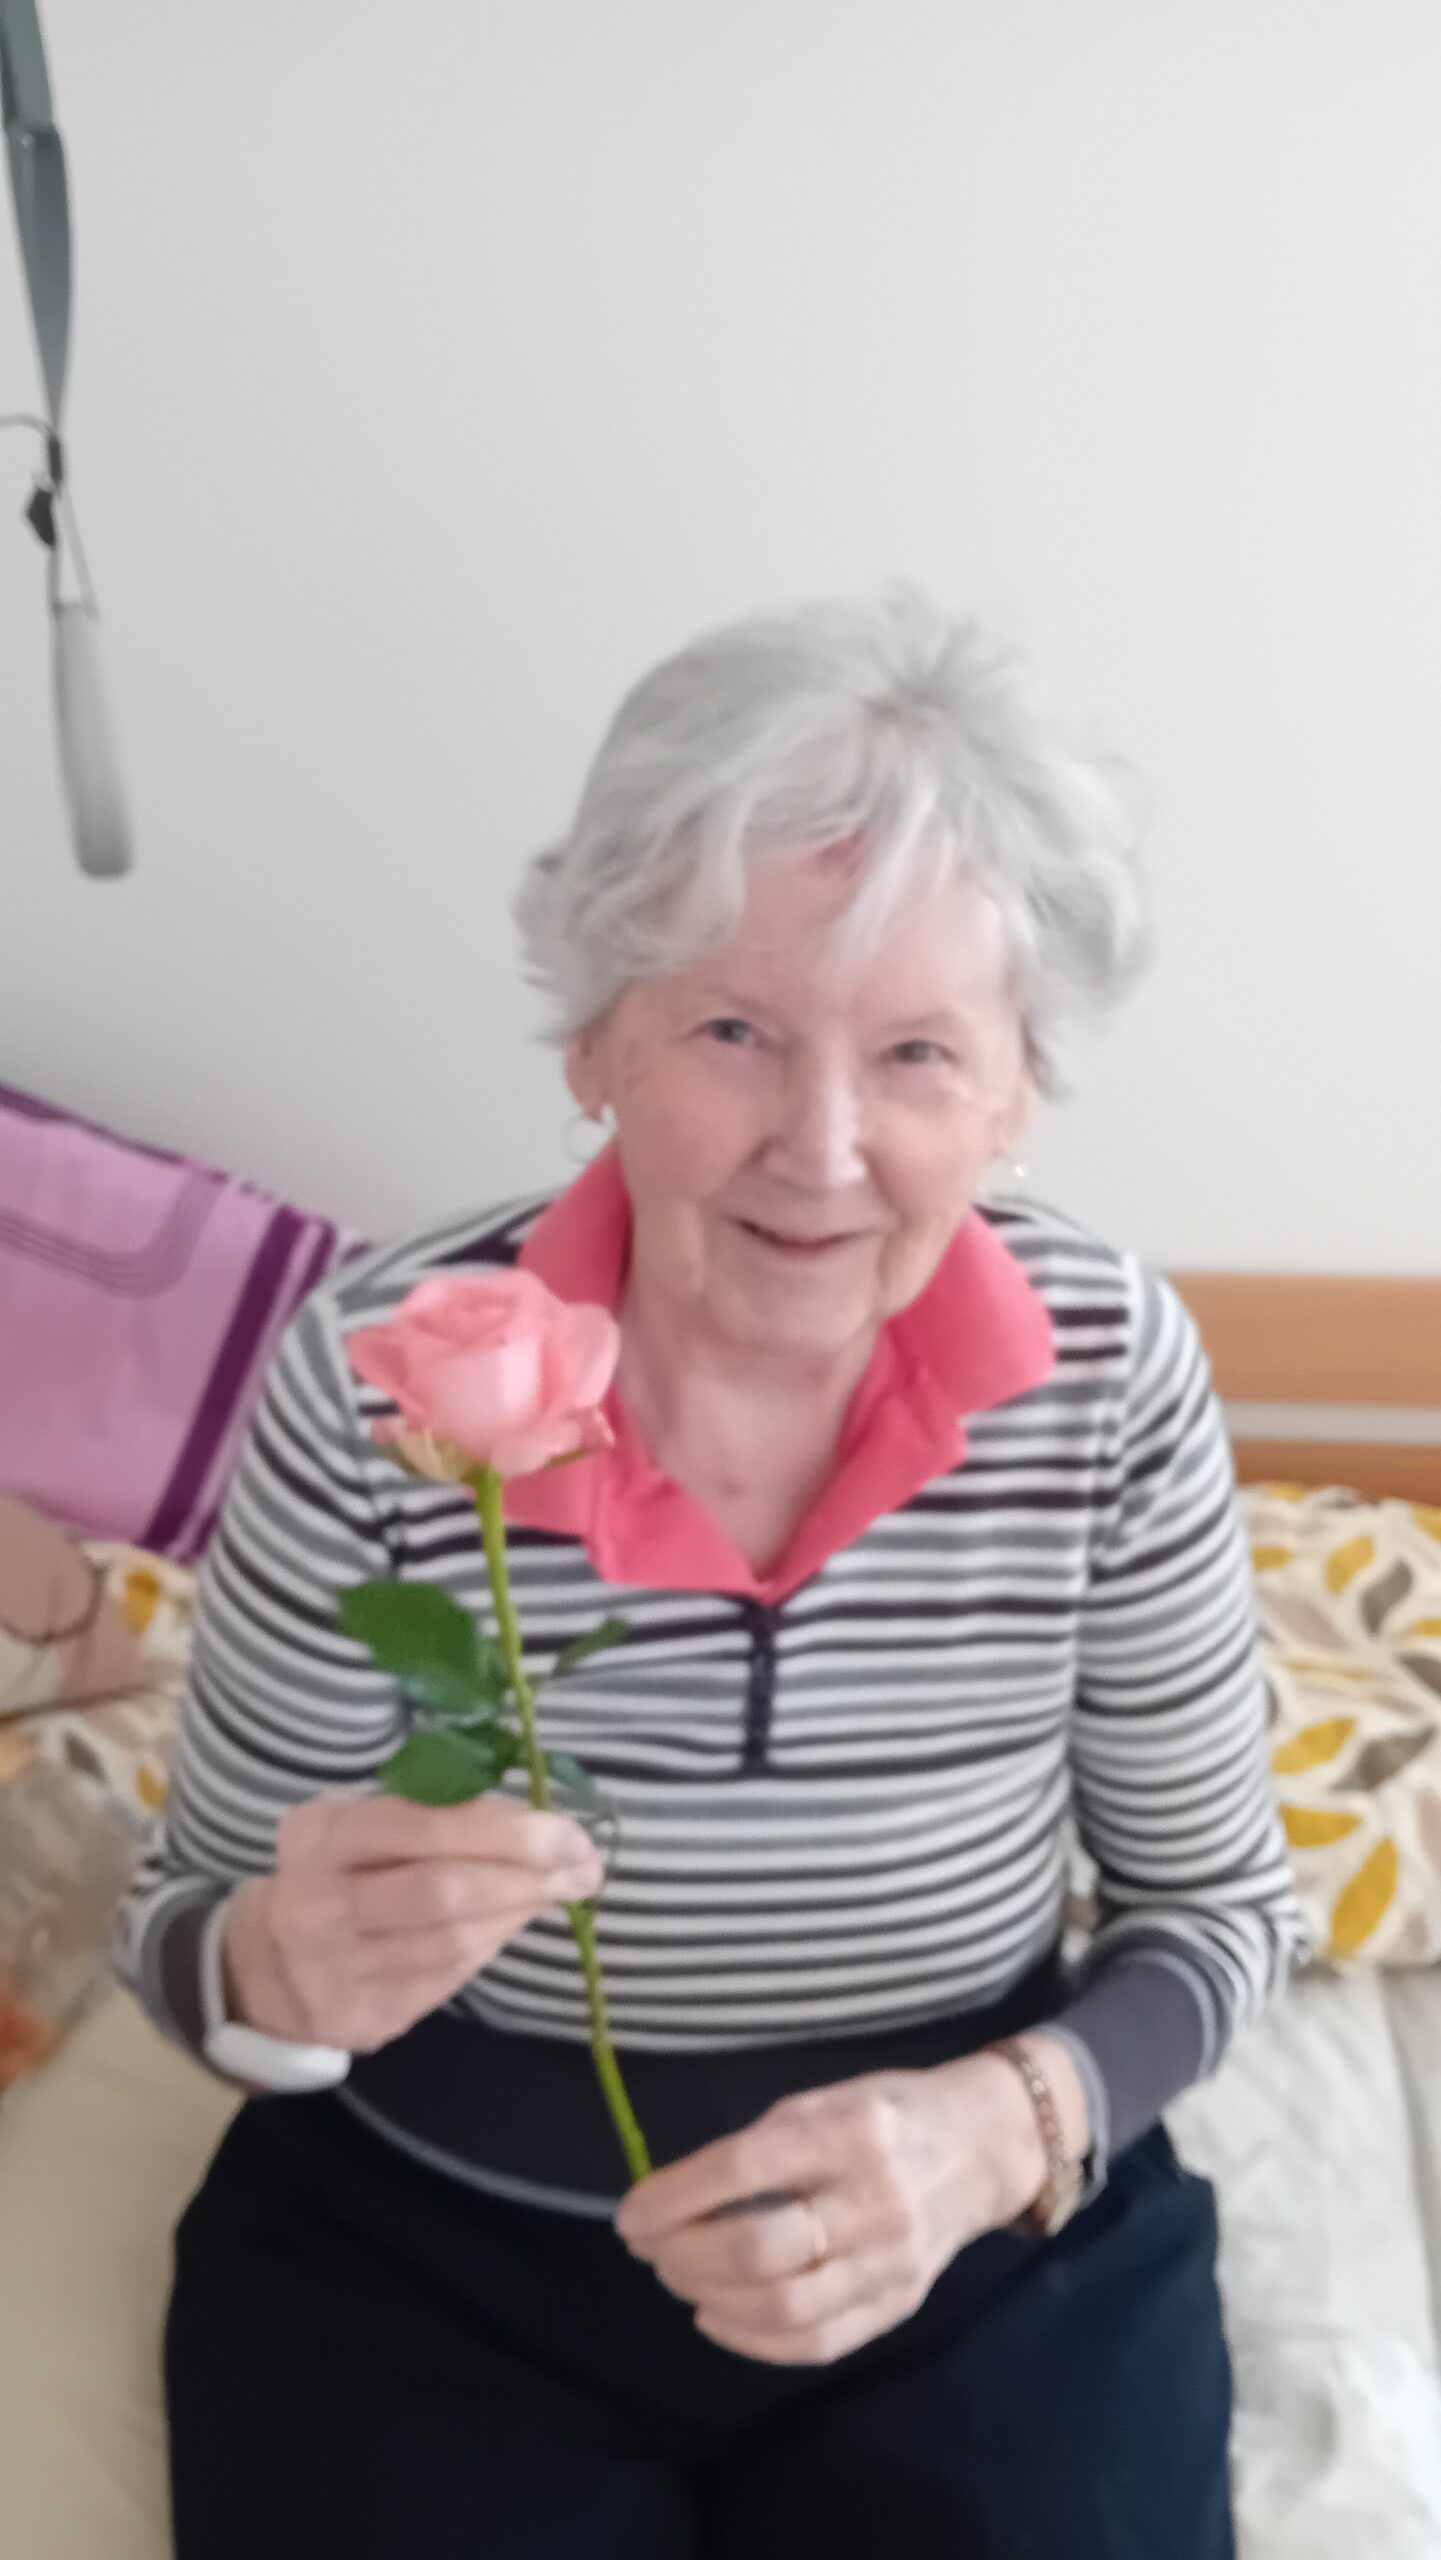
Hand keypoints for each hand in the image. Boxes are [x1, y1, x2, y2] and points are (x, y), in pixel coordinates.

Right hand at [221, 1791, 603, 2051]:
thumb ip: (432, 1816)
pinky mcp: (364, 2017)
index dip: (505, 1831)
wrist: (260, 1967)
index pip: (424, 1827)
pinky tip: (512, 1921)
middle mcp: (322, 1905)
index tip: (568, 1832)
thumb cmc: (332, 1873)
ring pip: (455, 1942)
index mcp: (323, 1839)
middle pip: (445, 1892)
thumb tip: (536, 1824)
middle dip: (527, 1876)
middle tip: (584, 1867)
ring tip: (560, 1889)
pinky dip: (491, 1945)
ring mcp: (340, 1971)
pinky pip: (448, 1978)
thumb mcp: (358, 1825)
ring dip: (520, 1912)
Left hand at [616, 2035, 1088, 2366]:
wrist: (979, 2149)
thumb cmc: (883, 2114)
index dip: (673, 2198)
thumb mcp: (820, 2102)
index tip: (629, 2214)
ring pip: (783, 2307)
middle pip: (759, 2249)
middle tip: (649, 2247)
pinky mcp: (898, 2305)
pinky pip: (816, 2343)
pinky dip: (752, 2340)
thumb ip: (756, 2148)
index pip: (742, 2170)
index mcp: (847, 2132)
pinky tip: (716, 2315)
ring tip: (676, 2275)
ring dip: (708, 2296)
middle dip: (684, 2254)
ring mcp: (890, 2262)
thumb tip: (671, 2198)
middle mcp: (872, 2200)